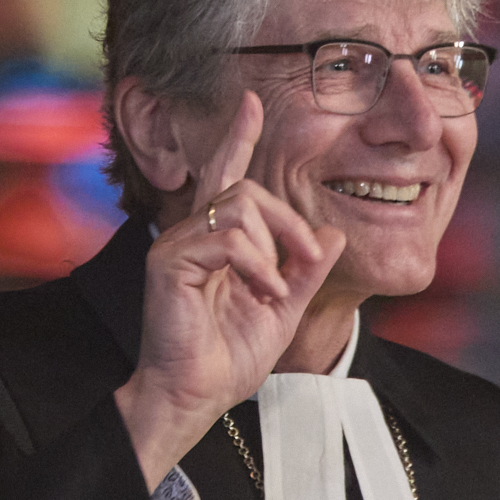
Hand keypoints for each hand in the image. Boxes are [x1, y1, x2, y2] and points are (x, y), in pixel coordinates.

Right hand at [113, 91, 343, 487]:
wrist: (196, 396)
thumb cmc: (227, 358)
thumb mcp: (282, 309)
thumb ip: (305, 271)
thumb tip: (330, 234)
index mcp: (215, 242)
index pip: (226, 177)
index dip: (238, 138)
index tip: (253, 102)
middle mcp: (190, 235)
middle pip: (246, 188)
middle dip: (288, 221)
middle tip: (303, 261)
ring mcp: (175, 245)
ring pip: (238, 207)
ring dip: (274, 247)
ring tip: (277, 291)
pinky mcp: (168, 261)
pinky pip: (226, 238)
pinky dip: (257, 264)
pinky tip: (265, 293)